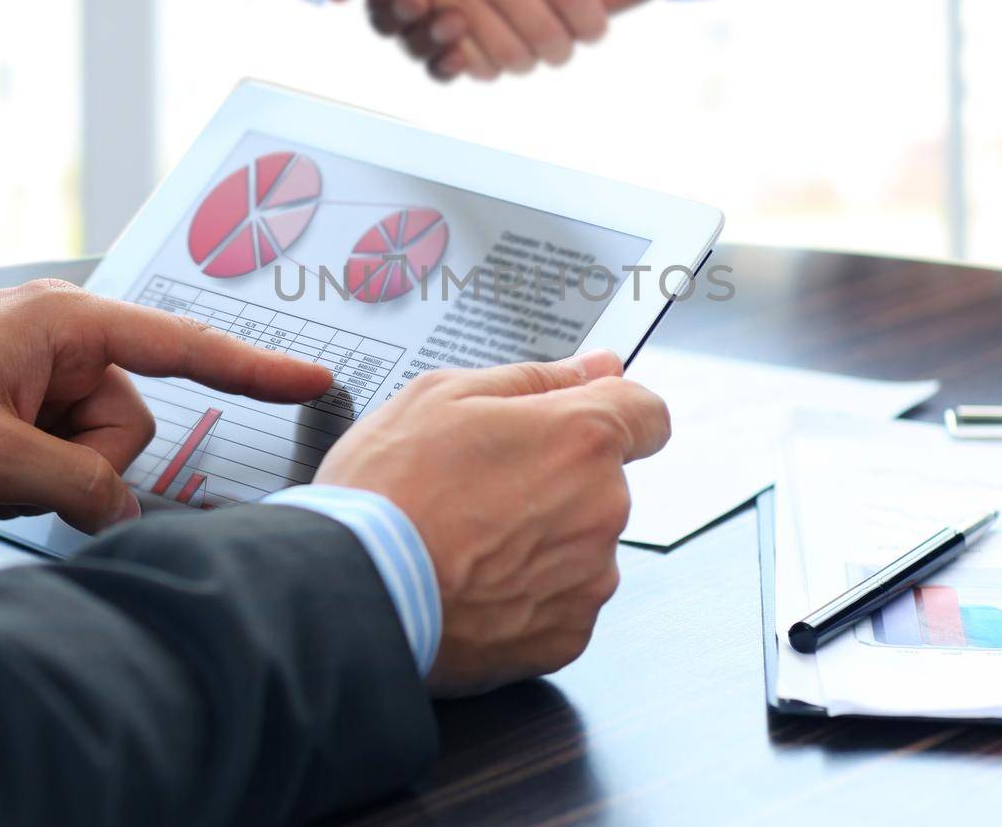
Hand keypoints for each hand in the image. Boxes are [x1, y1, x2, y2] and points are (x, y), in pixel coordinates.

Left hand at [0, 280, 331, 532]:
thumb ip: (81, 487)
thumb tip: (126, 509)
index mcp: (68, 322)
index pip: (184, 347)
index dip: (256, 369)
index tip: (314, 379)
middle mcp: (63, 335)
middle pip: (131, 419)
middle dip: (81, 460)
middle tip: (13, 466)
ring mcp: (40, 367)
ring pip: (98, 443)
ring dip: (51, 470)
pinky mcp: (20, 397)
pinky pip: (64, 448)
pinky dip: (33, 470)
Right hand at [312, 350, 669, 695]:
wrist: (353, 592)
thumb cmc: (388, 490)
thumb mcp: (443, 394)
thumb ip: (537, 377)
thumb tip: (595, 367)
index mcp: (581, 438)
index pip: (647, 413)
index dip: (613, 412)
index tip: (579, 424)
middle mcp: (602, 508)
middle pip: (603, 482)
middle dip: (557, 480)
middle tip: (480, 488)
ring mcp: (590, 577)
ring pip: (582, 544)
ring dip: (543, 540)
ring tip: (469, 541)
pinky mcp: (569, 635)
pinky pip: (563, 601)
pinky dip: (528, 594)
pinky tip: (476, 583)